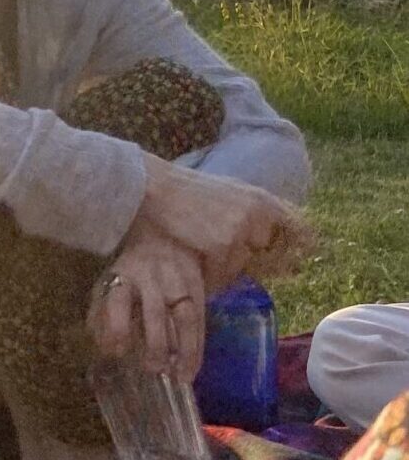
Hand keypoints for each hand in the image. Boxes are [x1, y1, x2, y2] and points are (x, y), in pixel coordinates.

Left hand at [89, 222, 207, 375]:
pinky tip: (192, 371)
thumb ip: (100, 312)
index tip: (116, 353)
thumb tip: (101, 346)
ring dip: (184, 351)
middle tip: (152, 369)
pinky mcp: (199, 290)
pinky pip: (201, 322)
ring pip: (184, 318)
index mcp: (124, 275)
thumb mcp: (108, 283)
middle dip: (154, 343)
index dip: (117, 328)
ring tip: (179, 377)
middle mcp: (152, 279)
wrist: (167, 240)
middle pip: (155, 312)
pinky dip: (197, 349)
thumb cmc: (130, 271)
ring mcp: (179, 284)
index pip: (118, 300)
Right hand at [134, 155, 313, 291]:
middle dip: (256, 263)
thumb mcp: (230, 194)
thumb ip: (254, 213)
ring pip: (244, 266)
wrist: (156, 188)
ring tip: (204, 250)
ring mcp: (243, 231)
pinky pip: (224, 272)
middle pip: (272, 255)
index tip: (297, 258)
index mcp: (264, 200)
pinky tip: (196, 256)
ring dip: (227, 266)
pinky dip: (211, 272)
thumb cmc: (186, 192)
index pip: (302, 231)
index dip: (303, 247)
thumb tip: (270, 239)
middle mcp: (260, 215)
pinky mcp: (224, 245)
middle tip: (232, 258)